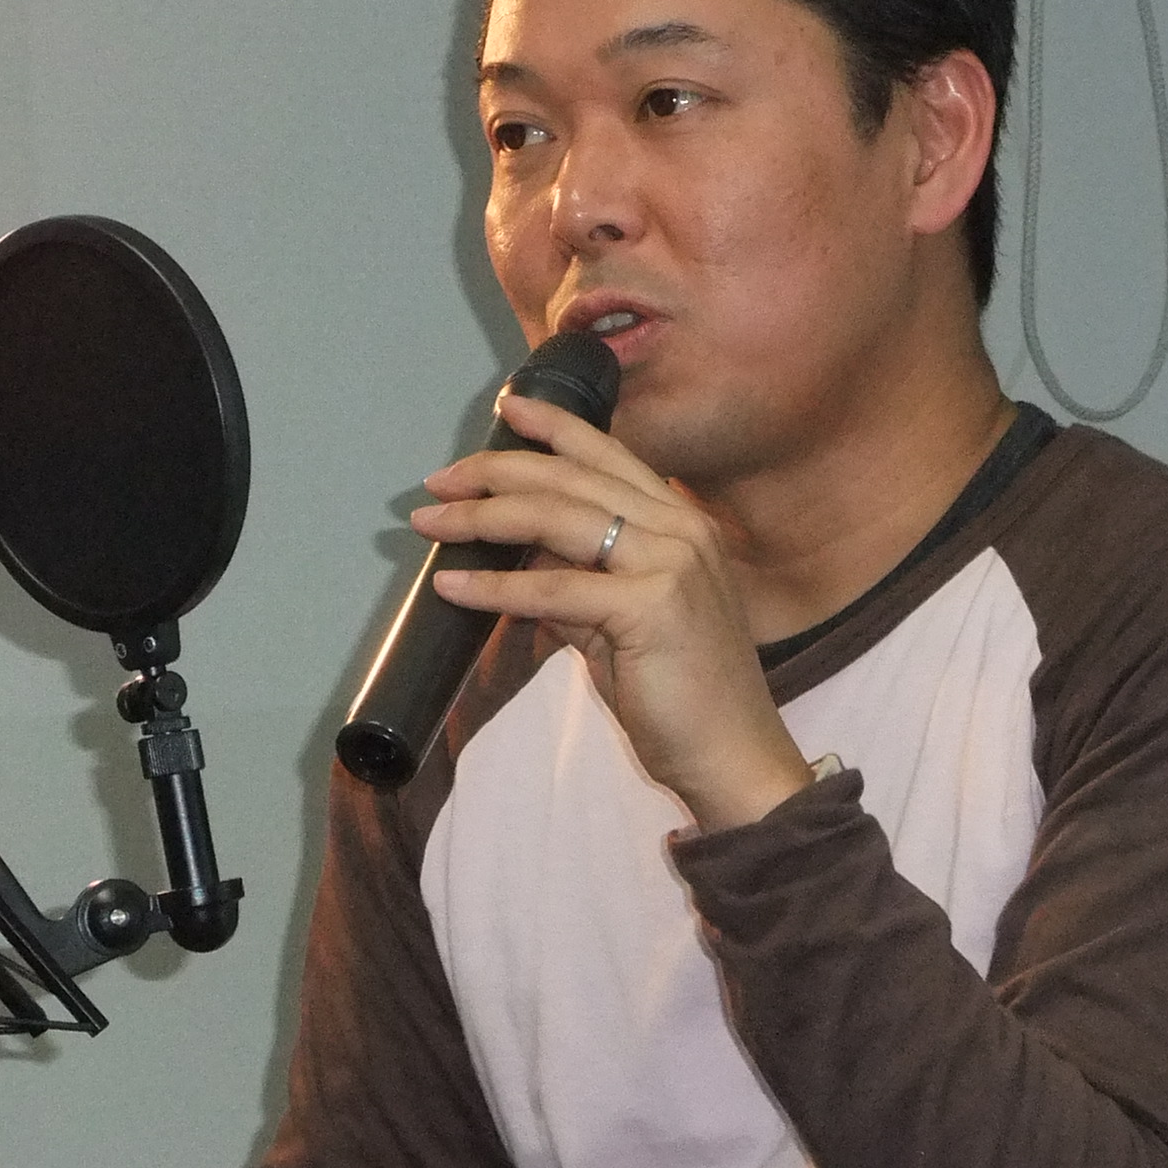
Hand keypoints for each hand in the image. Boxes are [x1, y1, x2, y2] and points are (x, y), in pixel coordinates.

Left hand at [411, 390, 811, 828]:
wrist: (735, 758)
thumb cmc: (684, 699)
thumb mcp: (624, 626)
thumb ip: (580, 590)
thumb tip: (522, 569)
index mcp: (684, 525)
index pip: (609, 456)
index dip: (555, 427)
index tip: (506, 409)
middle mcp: (682, 530)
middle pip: (573, 478)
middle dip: (497, 472)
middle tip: (439, 481)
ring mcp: (672, 563)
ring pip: (557, 519)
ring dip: (482, 518)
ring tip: (431, 523)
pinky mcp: (652, 606)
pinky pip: (552, 589)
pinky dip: (494, 589)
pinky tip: (453, 587)